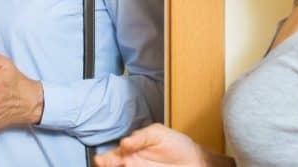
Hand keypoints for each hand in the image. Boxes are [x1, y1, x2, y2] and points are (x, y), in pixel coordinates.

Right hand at [94, 124, 224, 166]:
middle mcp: (132, 163)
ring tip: (120, 165)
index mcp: (131, 149)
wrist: (196, 162)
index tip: (101, 160)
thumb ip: (140, 137)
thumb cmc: (178, 145)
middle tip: (106, 164)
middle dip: (107, 164)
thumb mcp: (158, 133)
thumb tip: (124, 142)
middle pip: (113, 165)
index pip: (113, 154)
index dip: (105, 158)